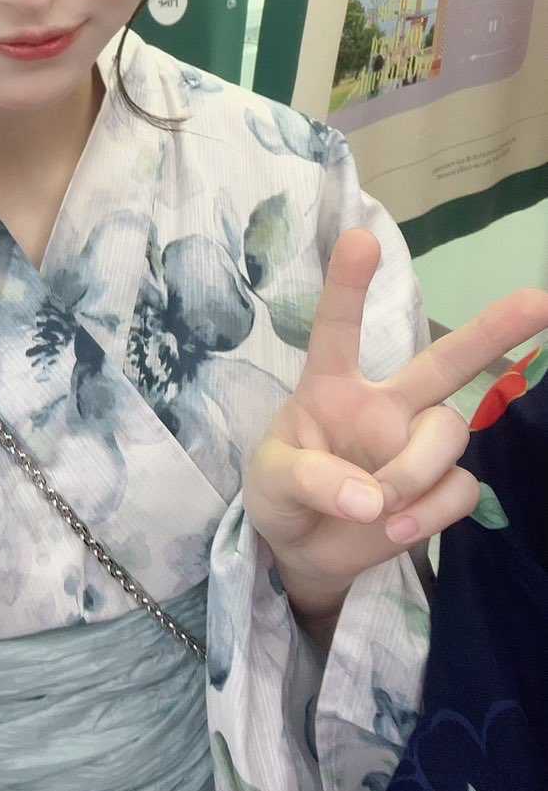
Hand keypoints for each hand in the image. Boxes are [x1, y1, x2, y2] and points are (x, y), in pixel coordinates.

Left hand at [244, 229, 547, 619]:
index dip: (348, 284)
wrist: (302, 552)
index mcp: (331, 385)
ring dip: (415, 471)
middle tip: (539, 301)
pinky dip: (431, 510)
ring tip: (378, 506)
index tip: (361, 238)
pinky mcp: (438, 488)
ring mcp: (415, 444)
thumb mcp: (270, 481)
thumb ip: (310, 479)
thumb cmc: (279, 495)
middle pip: (445, 360)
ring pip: (450, 433)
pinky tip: (396, 527)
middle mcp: (384, 404)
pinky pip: (459, 486)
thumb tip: (370, 498)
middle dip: (492, 329)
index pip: (339, 327)